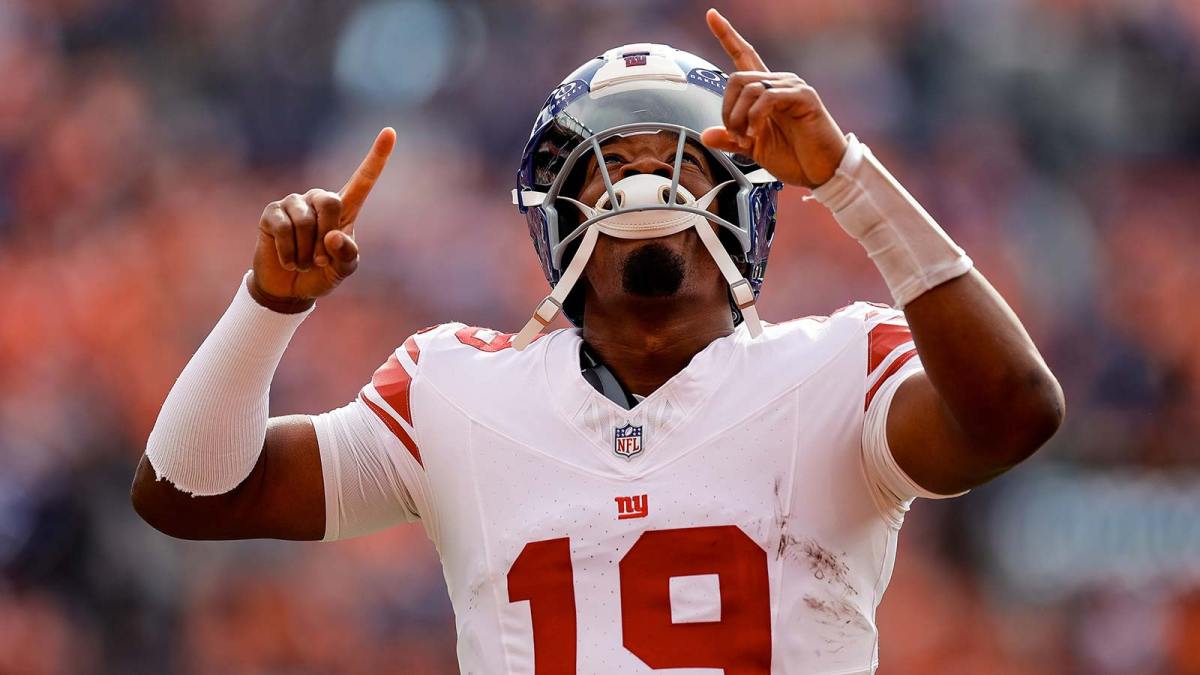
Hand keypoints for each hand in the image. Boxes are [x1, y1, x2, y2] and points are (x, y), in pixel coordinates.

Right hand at [250, 128, 395, 310]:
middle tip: (321, 260)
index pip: (363, 180)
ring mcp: (294, 203)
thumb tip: (333, 235)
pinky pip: (284, 229)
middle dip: (327, 238)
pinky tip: (289, 260)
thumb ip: (347, 255)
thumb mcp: (343, 270)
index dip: (377, 157)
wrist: (290, 289)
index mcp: (344, 209)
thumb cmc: (322, 274)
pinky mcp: (272, 213)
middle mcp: (319, 200)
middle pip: (331, 203)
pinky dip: (290, 253)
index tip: (391, 132)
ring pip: (306, 222)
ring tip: (304, 261)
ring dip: (307, 252)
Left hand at [699, 9, 847, 188]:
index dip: (727, 35)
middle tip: (734, 135)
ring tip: (747, 138)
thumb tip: (706, 135)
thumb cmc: (794, 157)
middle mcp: (778, 83)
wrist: (821, 171)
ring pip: (749, 87)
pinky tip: (757, 132)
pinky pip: (767, 97)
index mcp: (765, 91)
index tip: (711, 15)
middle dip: (727, 110)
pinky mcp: (803, 97)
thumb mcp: (754, 150)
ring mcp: (792, 87)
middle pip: (736, 77)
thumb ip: (731, 140)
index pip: (744, 55)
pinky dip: (755, 117)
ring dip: (739, 117)